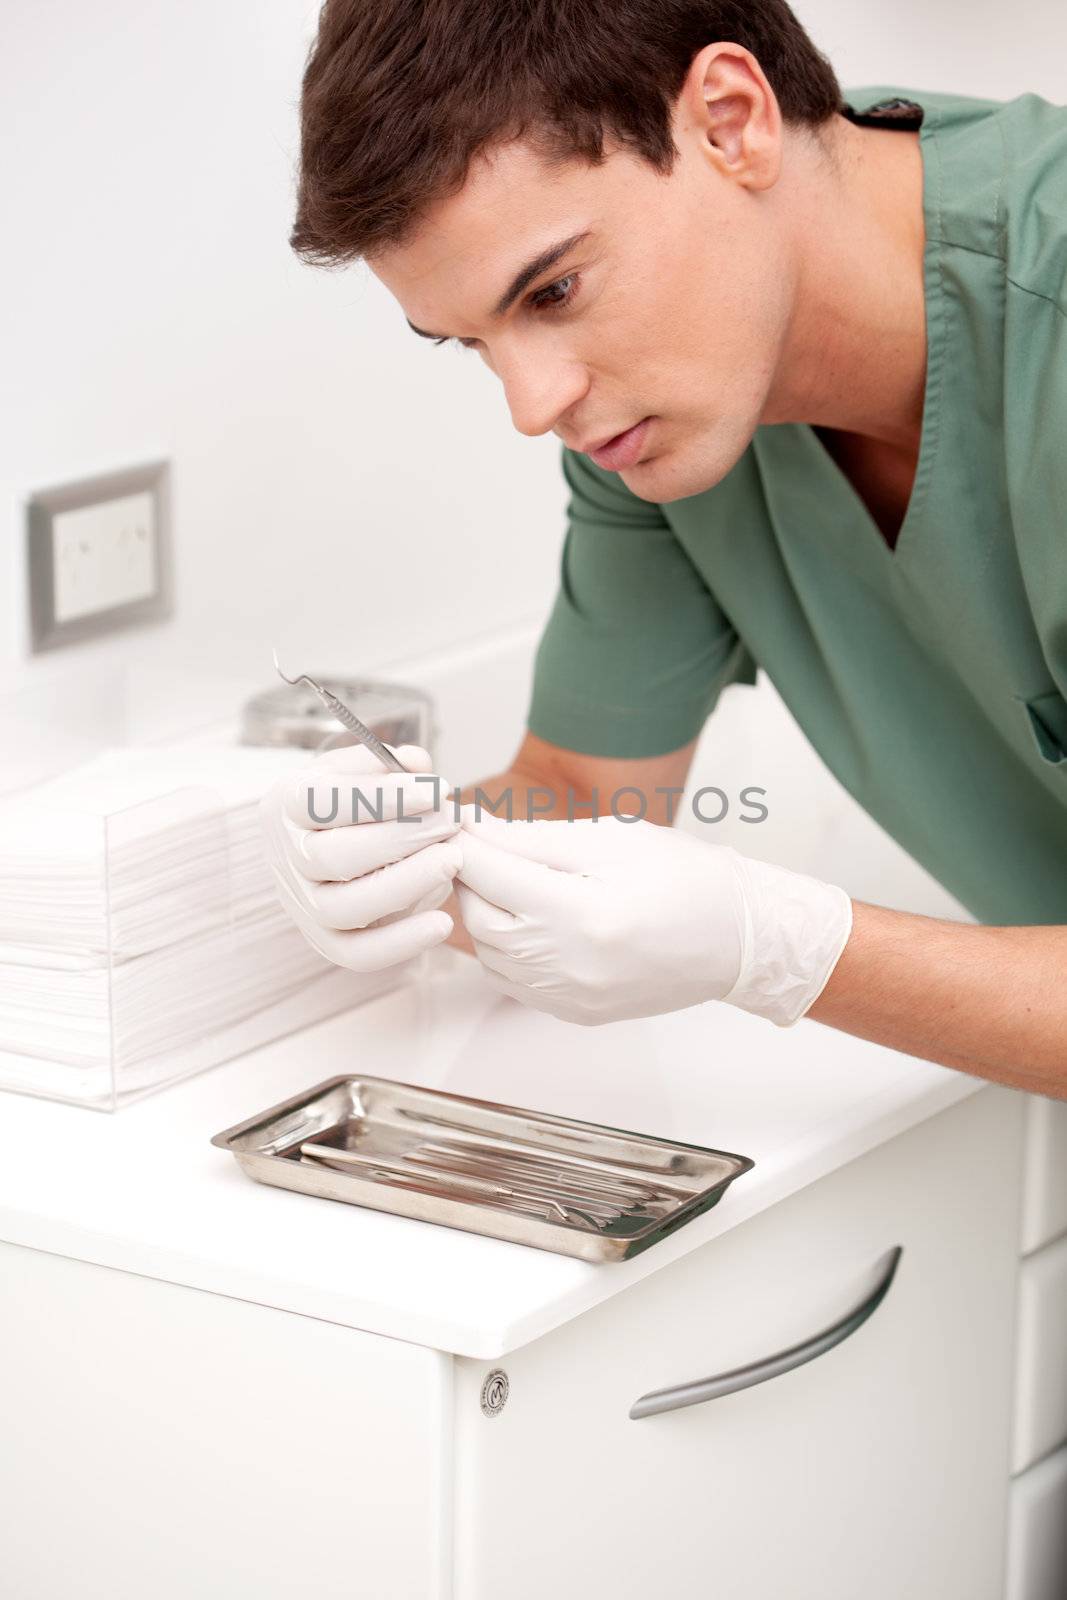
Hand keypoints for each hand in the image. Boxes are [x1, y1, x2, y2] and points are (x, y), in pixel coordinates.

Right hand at [258, 743, 461, 972]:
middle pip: (336, 856)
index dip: (382, 797)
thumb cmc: (346, 802)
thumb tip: (418, 764)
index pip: (323, 800)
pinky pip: (357, 954)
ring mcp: (302, 904)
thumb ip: (388, 764)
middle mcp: (286, 857)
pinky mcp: (323, 941)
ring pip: (345, 907)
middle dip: (403, 838)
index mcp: (287, 805)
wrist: (319, 844)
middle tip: (452, 821)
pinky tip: (444, 923)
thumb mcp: (358, 771)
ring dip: (405, 884)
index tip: (435, 790)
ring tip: (452, 860)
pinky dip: (400, 944)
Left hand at [454, 808, 852, 1026]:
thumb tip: (476, 829)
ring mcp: (570, 998)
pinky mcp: (574, 1013)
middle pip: (479, 919)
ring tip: (505, 880)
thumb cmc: (686, 878)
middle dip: (470, 879)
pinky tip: (526, 921)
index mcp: (582, 914)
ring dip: (484, 914)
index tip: (455, 823)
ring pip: (488, 954)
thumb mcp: (612, 838)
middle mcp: (570, 966)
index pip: (490, 875)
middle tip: (480, 848)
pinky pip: (512, 982)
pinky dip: (504, 949)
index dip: (465, 844)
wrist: (740, 938)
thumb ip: (535, 838)